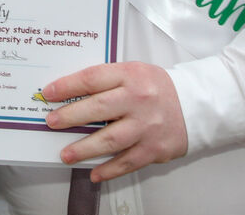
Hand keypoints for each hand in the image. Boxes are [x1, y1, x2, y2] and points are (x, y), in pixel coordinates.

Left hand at [41, 61, 186, 181]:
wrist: (195, 105)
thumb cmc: (156, 88)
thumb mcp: (134, 72)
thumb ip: (107, 80)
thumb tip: (70, 94)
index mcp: (131, 75)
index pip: (93, 78)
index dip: (68, 86)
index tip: (49, 93)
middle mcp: (139, 99)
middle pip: (98, 109)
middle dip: (70, 117)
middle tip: (51, 122)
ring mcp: (147, 125)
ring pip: (110, 140)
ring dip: (84, 149)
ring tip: (65, 154)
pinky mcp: (154, 148)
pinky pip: (127, 162)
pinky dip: (109, 169)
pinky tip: (94, 173)